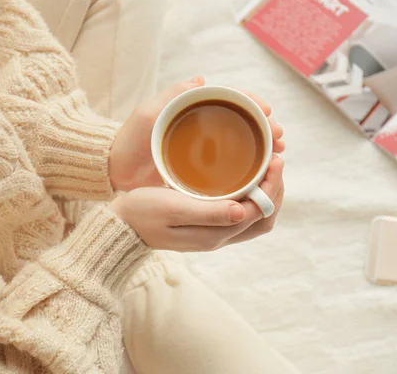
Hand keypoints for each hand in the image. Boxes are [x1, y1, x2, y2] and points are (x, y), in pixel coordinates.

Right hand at [108, 156, 283, 251]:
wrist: (120, 226)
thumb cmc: (142, 212)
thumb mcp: (172, 208)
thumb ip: (208, 213)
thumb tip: (243, 211)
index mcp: (214, 234)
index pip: (259, 212)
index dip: (272, 187)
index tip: (274, 160)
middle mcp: (219, 236)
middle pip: (265, 218)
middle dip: (275, 190)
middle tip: (275, 160)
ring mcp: (215, 232)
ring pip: (256, 217)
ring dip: (266, 193)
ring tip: (266, 166)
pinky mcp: (208, 225)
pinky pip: (242, 212)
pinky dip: (253, 195)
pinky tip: (248, 176)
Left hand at [109, 76, 284, 191]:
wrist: (115, 172)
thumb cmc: (129, 141)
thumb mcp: (147, 114)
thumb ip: (171, 95)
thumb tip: (201, 79)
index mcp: (195, 111)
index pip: (231, 102)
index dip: (252, 104)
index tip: (268, 111)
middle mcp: (205, 131)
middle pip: (244, 126)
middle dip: (266, 129)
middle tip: (280, 137)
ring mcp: (205, 153)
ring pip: (243, 148)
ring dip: (264, 149)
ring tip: (279, 155)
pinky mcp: (204, 175)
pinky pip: (233, 171)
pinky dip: (251, 171)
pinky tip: (263, 175)